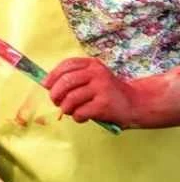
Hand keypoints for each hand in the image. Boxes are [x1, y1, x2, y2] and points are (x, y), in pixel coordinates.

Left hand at [44, 57, 168, 127]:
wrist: (136, 104)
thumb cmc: (107, 92)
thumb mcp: (93, 78)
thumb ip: (74, 77)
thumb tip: (46, 84)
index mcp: (93, 64)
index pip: (66, 65)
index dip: (52, 76)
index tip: (46, 85)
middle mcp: (98, 74)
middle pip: (65, 82)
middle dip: (55, 94)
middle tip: (56, 102)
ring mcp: (102, 89)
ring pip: (70, 99)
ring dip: (65, 109)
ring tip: (70, 111)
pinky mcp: (104, 105)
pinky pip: (80, 112)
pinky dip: (77, 117)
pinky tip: (83, 117)